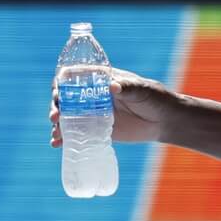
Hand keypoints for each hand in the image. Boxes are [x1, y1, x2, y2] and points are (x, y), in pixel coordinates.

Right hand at [49, 68, 176, 147]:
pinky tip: (58, 144)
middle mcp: (93, 95)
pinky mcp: (97, 130)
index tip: (56, 90)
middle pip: (66, 97)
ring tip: (56, 134)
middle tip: (55, 116)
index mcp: (102, 79)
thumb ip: (128, 88)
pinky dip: (65, 138)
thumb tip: (113, 86)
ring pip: (68, 116)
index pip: (75, 76)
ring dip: (58, 124)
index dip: (61, 82)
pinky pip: (77, 133)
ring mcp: (94, 113)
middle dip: (56, 105)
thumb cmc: (154, 98)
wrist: (164, 121)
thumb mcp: (142, 90)